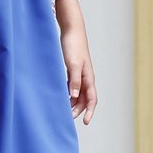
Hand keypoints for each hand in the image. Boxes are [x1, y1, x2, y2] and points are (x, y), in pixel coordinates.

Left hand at [55, 0, 97, 123]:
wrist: (72, 30)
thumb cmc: (73, 45)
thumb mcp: (72, 64)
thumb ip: (74, 80)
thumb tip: (73, 97)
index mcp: (88, 77)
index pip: (92, 99)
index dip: (89, 111)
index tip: (86, 122)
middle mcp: (86, 77)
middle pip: (85, 98)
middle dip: (79, 109)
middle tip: (69, 118)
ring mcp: (80, 73)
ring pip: (78, 93)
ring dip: (73, 102)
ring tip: (63, 110)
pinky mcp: (73, 69)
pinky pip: (73, 85)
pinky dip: (68, 93)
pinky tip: (60, 95)